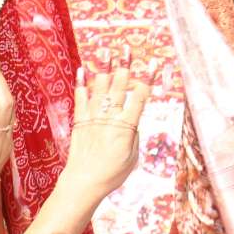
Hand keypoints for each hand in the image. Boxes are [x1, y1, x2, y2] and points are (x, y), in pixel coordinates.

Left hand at [62, 57, 149, 198]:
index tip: (153, 63)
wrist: (84, 183)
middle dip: (125, 66)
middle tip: (127, 50)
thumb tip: (133, 120)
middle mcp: (110, 119)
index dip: (147, 78)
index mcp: (126, 127)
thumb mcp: (133, 156)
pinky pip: (80, 99)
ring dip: (104, 69)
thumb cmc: (112, 174)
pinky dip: (81, 84)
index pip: (140, 97)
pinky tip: (82, 70)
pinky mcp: (79, 121)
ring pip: (100, 89)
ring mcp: (93, 118)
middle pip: (119, 87)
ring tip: (107, 52)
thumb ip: (134, 135)